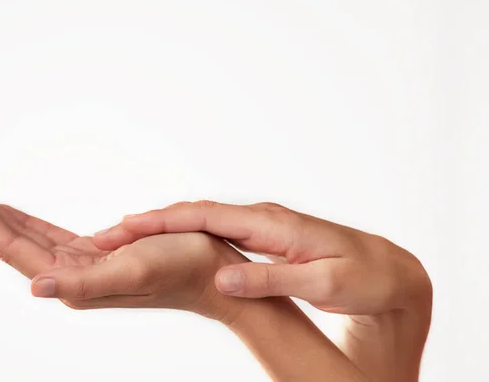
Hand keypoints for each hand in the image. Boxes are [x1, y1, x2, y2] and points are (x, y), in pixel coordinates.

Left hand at [0, 172, 245, 320]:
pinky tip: (14, 212)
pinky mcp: (95, 254)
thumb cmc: (182, 270)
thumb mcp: (133, 272)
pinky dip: (26, 220)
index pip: (12, 247)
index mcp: (73, 281)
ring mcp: (81, 265)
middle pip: (11, 239)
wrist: (212, 274)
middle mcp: (70, 276)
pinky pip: (48, 235)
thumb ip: (82, 284)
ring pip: (26, 236)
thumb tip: (36, 288)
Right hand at [92, 201, 432, 381]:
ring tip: (126, 237)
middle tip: (109, 233)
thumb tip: (223, 275)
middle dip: (152, 221)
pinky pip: (216, 230)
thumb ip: (272, 278)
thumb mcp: (322, 283)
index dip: (166, 221)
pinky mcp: (262, 236)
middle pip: (196, 214)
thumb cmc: (360, 276)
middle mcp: (262, 217)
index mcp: (272, 225)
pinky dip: (187, 234)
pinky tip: (171, 242)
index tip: (128, 225)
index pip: (208, 217)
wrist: (386, 268)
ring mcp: (261, 224)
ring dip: (165, 227)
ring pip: (203, 221)